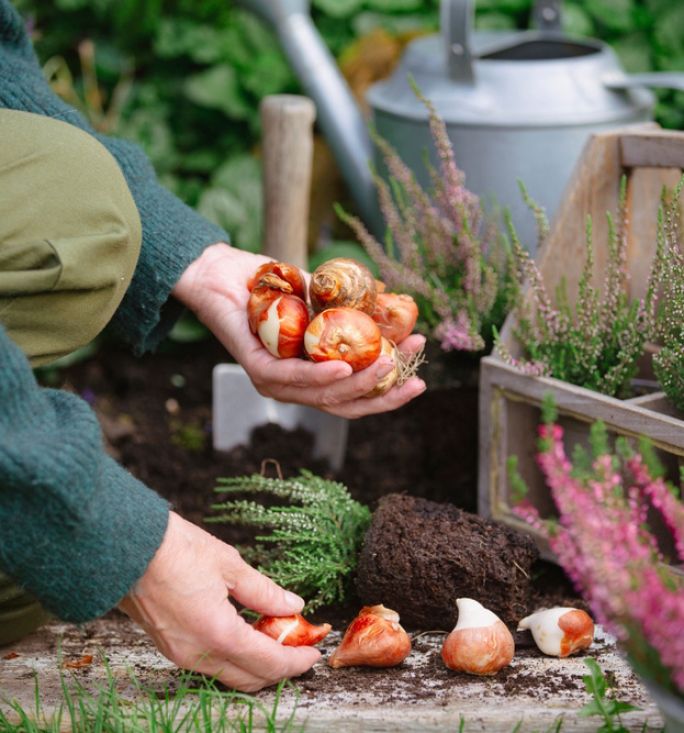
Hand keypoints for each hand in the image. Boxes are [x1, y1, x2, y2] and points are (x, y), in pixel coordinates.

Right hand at [118, 512, 319, 691]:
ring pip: (228, 674)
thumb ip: (263, 591)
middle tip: (299, 646)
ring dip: (255, 663)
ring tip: (275, 636)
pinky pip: (209, 663)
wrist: (124, 548)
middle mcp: (197, 654)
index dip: (296, 661)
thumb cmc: (176, 549)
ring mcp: (180, 653)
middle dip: (279, 668)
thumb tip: (292, 605)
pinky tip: (244, 631)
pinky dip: (233, 656)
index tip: (314, 652)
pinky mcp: (168, 645)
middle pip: (249, 678)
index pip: (268, 663)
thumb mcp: (229, 564)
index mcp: (217, 634)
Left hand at [172, 243, 426, 418]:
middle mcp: (293, 387)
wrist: (222, 273)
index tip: (418, 381)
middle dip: (383, 395)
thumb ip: (348, 309)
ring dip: (359, 384)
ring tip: (389, 366)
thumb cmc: (272, 288)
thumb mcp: (319, 299)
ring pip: (322, 396)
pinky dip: (320, 376)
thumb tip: (392, 306)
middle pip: (344, 405)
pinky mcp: (254, 368)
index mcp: (310, 377)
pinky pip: (291, 378)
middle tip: (415, 378)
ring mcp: (272, 382)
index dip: (388, 395)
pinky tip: (344, 368)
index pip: (354, 398)